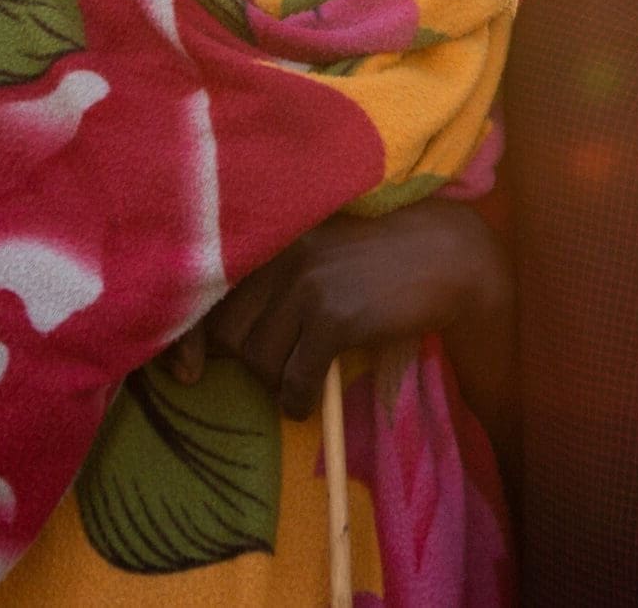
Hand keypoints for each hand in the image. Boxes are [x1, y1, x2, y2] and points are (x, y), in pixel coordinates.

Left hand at [166, 198, 510, 420]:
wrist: (451, 255)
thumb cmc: (389, 255)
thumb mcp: (325, 249)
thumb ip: (280, 278)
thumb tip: (226, 341)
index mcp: (279, 236)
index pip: (214, 292)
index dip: (192, 339)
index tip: (186, 372)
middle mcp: (286, 256)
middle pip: (232, 333)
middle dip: (248, 361)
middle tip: (276, 369)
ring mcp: (309, 285)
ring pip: (260, 359)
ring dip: (276, 383)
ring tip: (298, 383)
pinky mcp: (335, 317)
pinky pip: (295, 378)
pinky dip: (298, 400)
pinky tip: (310, 402)